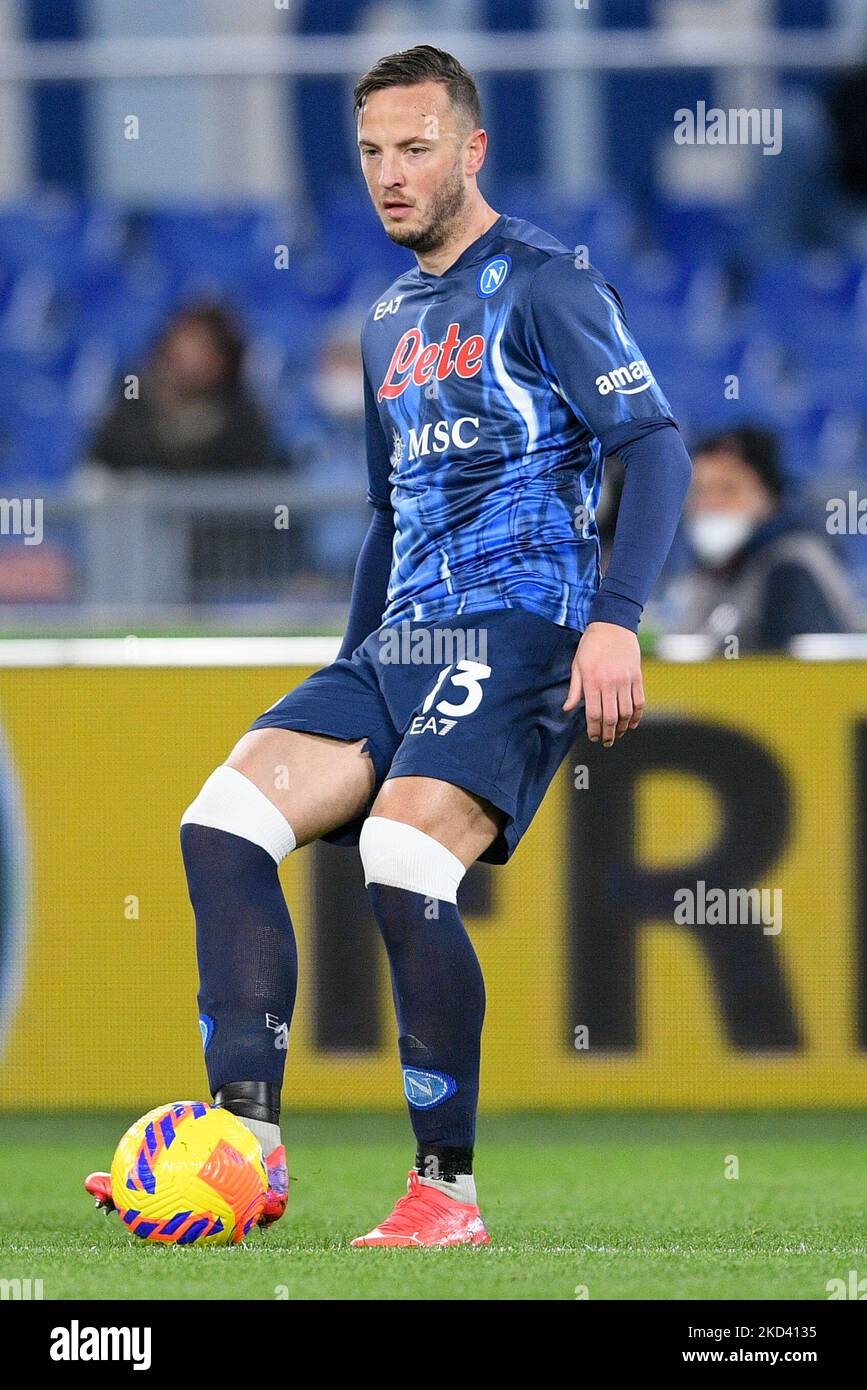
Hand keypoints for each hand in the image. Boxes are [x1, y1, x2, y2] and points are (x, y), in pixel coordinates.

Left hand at [562, 621, 644, 746]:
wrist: (612, 625)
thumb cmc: (591, 646)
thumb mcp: (577, 666)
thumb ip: (575, 690)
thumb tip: (567, 709)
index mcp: (592, 681)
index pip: (594, 714)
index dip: (594, 730)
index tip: (594, 737)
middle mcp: (610, 683)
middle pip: (611, 717)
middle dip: (608, 734)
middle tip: (606, 741)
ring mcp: (625, 680)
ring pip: (626, 712)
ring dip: (622, 727)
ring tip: (617, 734)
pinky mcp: (637, 677)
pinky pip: (640, 702)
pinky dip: (637, 716)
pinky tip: (632, 723)